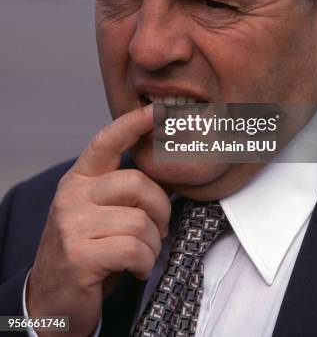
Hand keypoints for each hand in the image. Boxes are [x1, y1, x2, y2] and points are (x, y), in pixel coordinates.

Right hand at [26, 104, 170, 336]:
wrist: (53, 299)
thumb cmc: (88, 249)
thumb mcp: (101, 212)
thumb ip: (125, 190)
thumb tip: (169, 172)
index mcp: (80, 179)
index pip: (106, 141)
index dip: (133, 123)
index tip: (158, 110)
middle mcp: (72, 195)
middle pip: (137, 183)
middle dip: (161, 209)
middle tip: (159, 229)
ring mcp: (73, 225)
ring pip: (140, 221)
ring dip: (153, 244)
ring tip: (143, 253)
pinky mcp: (80, 256)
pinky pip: (134, 249)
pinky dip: (144, 262)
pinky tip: (134, 268)